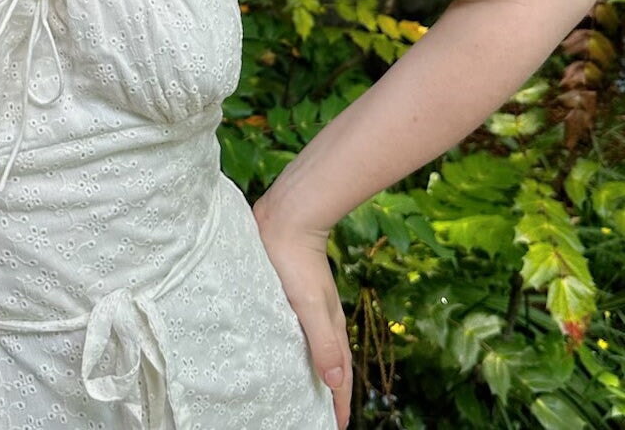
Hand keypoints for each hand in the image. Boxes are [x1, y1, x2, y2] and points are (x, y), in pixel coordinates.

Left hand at [253, 202, 351, 428]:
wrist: (287, 216)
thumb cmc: (295, 259)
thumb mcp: (309, 304)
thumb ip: (323, 341)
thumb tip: (335, 380)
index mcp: (331, 325)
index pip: (340, 374)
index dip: (339, 402)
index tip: (336, 427)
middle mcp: (324, 318)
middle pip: (333, 363)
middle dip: (332, 392)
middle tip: (322, 416)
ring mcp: (310, 305)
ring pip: (317, 346)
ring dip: (316, 369)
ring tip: (306, 388)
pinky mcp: (292, 293)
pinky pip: (301, 329)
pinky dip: (300, 346)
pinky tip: (285, 346)